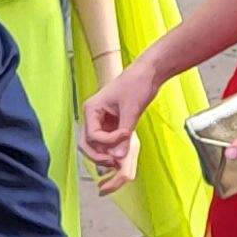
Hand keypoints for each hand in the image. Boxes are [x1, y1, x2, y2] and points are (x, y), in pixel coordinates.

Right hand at [79, 63, 156, 188]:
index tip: (126, 135)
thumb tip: (119, 157)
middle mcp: (93, 116)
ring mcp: (101, 121)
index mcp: (91, 109)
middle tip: (114, 163)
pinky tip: (124, 152)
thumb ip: (124, 135)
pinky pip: (108, 141)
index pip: (92, 135)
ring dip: (106, 154)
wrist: (148, 73)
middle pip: (87, 144)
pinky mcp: (112, 123)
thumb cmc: (137, 84)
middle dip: (99, 156)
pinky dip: (114, 148)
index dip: (108, 141)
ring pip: (97, 145)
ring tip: (120, 161)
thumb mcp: (131, 110)